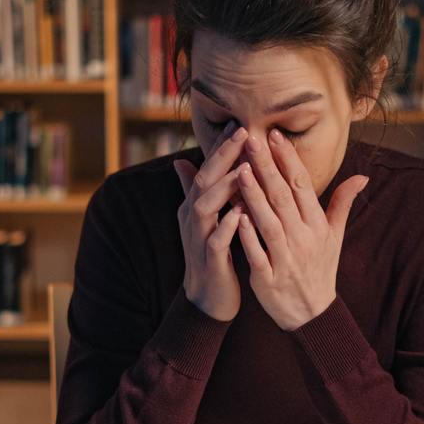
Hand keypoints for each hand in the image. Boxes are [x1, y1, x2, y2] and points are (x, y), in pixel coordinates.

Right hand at [173, 121, 250, 320]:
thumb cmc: (213, 254)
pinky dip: (227, 226)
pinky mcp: (209, 261)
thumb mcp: (204, 219)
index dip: (221, 147)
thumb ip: (195, 191)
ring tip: (243, 168)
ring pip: (206, 207)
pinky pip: (215, 241)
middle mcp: (192, 218)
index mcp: (194, 206)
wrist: (207, 298)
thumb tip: (180, 161)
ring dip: (224, 187)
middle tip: (243, 132)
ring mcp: (198, 239)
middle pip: (203, 181)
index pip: (206, 169)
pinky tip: (242, 214)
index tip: (241, 124)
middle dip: (222, 156)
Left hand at [235, 129, 368, 330]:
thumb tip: (362, 176)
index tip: (274, 135)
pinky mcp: (269, 279)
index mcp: (318, 226)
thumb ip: (343, 204)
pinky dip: (248, 236)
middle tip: (252, 140)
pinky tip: (235, 216)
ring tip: (240, 170)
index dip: (288, 159)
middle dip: (268, 168)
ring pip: (269, 223)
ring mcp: (286, 260)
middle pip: (284, 199)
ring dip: (255, 197)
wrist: (312, 314)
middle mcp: (304, 240)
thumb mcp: (335, 237)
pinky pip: (257, 254)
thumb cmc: (320, 269)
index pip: (302, 186)